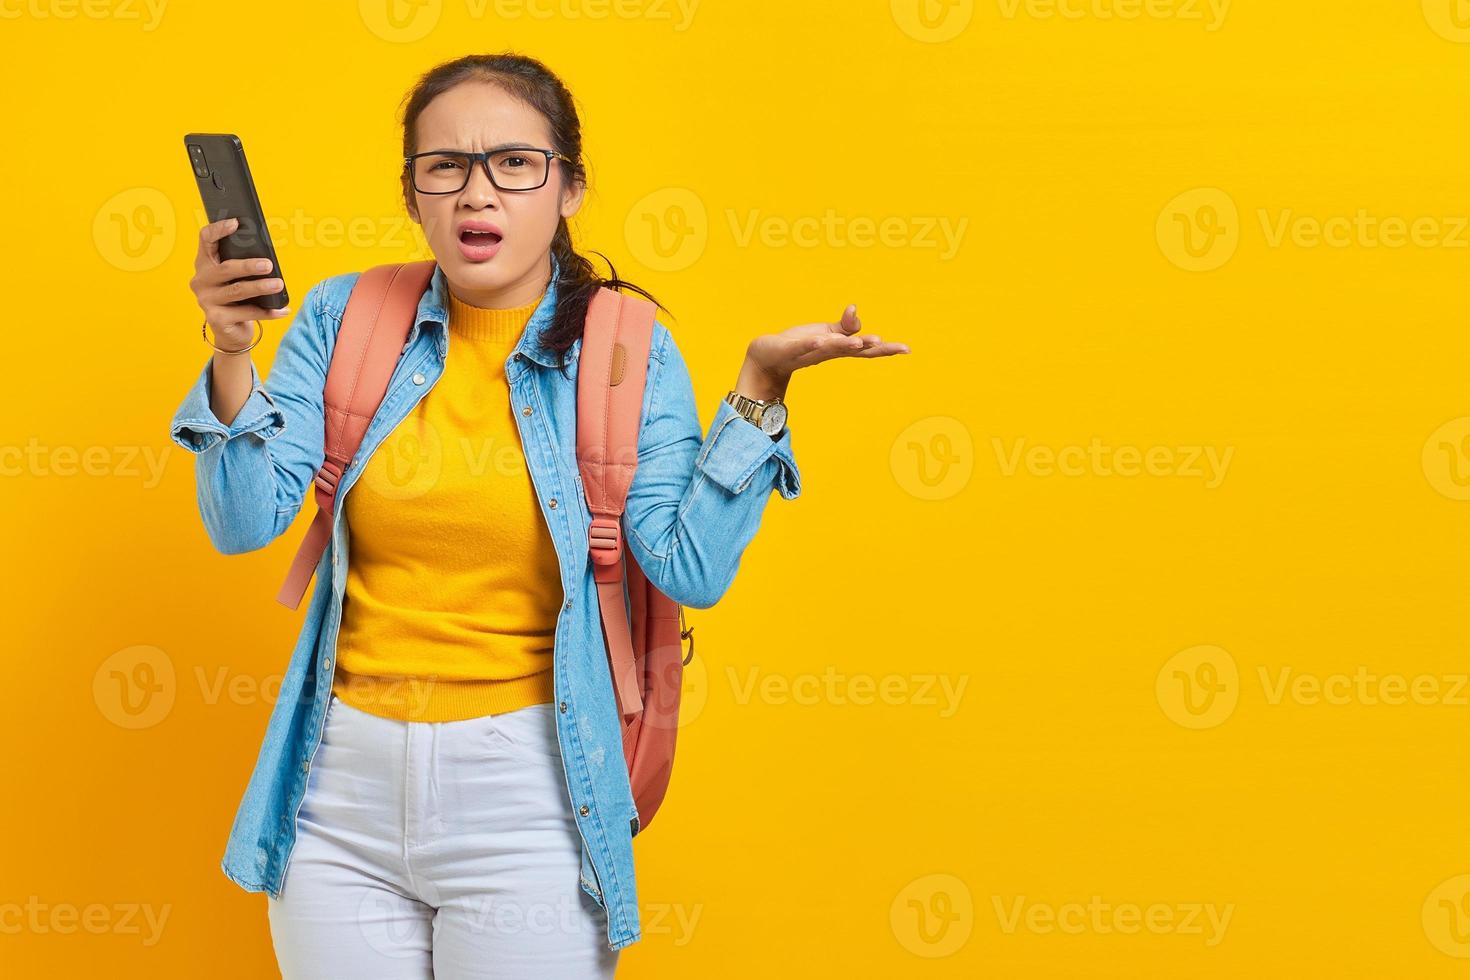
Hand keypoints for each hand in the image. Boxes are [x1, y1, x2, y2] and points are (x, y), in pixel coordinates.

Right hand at [190, 218, 290, 350]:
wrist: (231, 331)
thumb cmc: (238, 298)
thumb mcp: (238, 278)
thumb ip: (243, 264)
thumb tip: (267, 257)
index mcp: (204, 263)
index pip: (205, 239)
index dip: (219, 229)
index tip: (235, 223)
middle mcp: (201, 280)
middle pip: (225, 269)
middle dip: (248, 266)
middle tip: (268, 265)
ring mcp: (206, 300)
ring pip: (237, 291)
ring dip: (260, 287)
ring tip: (278, 284)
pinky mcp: (216, 319)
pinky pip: (246, 313)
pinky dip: (267, 311)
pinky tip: (282, 309)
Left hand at [736, 304, 909, 400]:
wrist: (768, 357)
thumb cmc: (800, 345)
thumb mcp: (827, 333)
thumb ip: (845, 325)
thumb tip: (856, 310)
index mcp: (839, 348)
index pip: (866, 349)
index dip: (886, 349)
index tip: (906, 349)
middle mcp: (828, 352)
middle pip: (855, 351)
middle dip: (875, 349)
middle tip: (896, 348)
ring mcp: (809, 352)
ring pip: (831, 348)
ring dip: (846, 345)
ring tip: (860, 342)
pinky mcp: (789, 350)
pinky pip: (802, 347)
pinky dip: (812, 344)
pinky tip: (820, 340)